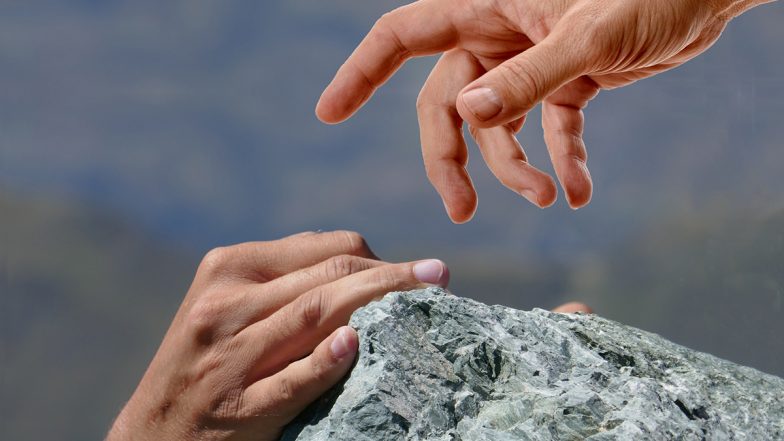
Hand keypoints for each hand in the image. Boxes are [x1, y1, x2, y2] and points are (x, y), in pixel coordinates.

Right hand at [107, 231, 448, 440]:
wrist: (154, 432)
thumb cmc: (207, 361)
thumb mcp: (230, 306)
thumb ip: (284, 284)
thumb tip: (364, 267)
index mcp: (229, 267)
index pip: (324, 248)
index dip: (376, 257)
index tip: (413, 271)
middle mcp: (226, 303)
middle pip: (329, 276)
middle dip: (392, 275)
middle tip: (439, 274)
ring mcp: (230, 356)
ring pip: (317, 315)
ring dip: (380, 302)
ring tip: (427, 297)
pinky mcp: (239, 407)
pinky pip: (292, 380)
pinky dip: (325, 362)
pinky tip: (355, 346)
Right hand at [317, 0, 770, 221]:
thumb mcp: (589, 37)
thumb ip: (527, 76)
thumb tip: (467, 116)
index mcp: (488, 8)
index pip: (403, 35)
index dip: (361, 73)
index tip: (329, 112)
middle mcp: (498, 36)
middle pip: (447, 104)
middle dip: (454, 159)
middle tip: (462, 211)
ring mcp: (529, 61)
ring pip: (496, 126)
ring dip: (515, 169)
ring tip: (545, 201)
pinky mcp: (565, 82)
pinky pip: (548, 130)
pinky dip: (560, 161)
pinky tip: (578, 192)